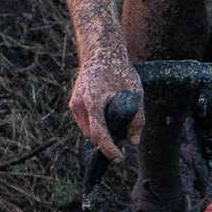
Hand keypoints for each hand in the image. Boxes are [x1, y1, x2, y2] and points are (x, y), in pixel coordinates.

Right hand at [69, 34, 142, 160]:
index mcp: (93, 99)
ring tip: (118, 128)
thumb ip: (136, 118)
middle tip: (124, 139)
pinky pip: (86, 124)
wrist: (101, 53)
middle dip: (108, 143)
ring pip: (88, 132)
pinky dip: (96, 127)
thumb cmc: (120, 71)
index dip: (109, 148)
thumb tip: (133, 142)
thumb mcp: (135, 92)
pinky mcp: (74, 105)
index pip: (99, 132)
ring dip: (102, 135)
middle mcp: (79, 104)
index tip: (119, 158)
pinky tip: (108, 121)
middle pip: (93, 136)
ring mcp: (74, 105)